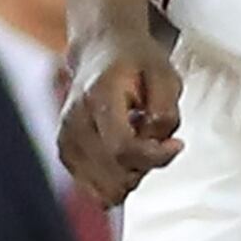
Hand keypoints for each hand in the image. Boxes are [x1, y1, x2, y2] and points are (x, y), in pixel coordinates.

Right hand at [58, 32, 181, 207]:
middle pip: (113, 175)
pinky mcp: (65, 152)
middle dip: (144, 167)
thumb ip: (166, 112)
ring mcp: (65, 139)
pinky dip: (115, 180)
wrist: (101, 51)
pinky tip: (123, 155)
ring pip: (103, 188)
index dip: (155, 157)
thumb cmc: (135, 62)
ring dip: (130, 175)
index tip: (176, 144)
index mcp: (98, 96)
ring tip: (137, 145)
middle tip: (155, 141)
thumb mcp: (165, 75)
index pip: (122, 148)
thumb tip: (157, 143)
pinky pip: (94, 189)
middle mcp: (74, 120)